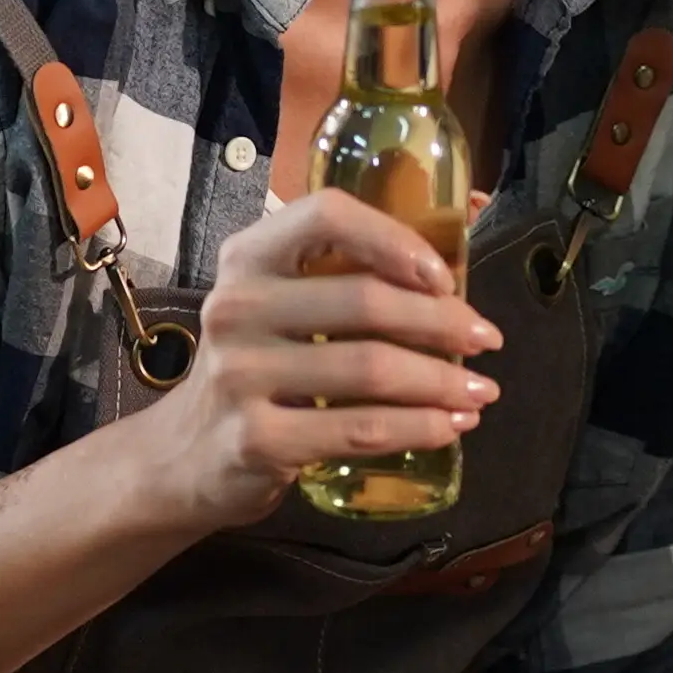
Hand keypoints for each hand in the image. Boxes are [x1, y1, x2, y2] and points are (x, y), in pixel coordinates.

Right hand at [117, 186, 498, 537]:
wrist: (185, 456)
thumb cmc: (257, 367)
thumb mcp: (279, 307)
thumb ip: (343, 276)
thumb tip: (456, 255)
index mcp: (249, 258)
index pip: (327, 216)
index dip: (395, 238)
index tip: (443, 276)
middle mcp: (237, 307)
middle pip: (365, 301)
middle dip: (443, 322)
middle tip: (486, 340)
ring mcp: (240, 375)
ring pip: (371, 369)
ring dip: (443, 381)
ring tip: (481, 391)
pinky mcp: (257, 439)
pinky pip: (360, 429)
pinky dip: (419, 427)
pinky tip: (450, 427)